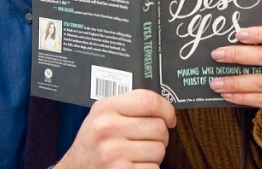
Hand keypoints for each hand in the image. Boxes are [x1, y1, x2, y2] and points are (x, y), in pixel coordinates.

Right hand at [56, 89, 175, 168]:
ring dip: (155, 154)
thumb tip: (163, 107)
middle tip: (147, 140)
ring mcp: (114, 152)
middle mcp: (108, 129)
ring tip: (138, 154)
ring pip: (159, 149)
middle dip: (160, 136)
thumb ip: (127, 107)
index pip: (148, 100)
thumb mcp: (101, 117)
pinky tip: (134, 166)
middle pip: (158, 126)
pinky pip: (154, 168)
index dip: (166, 109)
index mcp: (105, 109)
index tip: (169, 117)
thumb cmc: (92, 144)